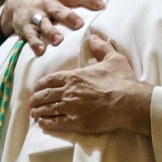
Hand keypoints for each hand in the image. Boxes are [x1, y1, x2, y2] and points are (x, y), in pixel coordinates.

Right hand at [0, 0, 106, 55]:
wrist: (17, 0)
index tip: (101, 5)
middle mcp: (49, 3)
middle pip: (59, 10)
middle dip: (69, 17)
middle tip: (79, 24)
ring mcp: (36, 15)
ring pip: (44, 23)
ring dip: (50, 32)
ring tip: (58, 40)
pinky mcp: (25, 26)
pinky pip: (30, 35)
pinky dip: (35, 43)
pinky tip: (40, 51)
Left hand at [29, 35, 153, 135]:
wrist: (129, 102)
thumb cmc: (123, 81)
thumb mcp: (114, 59)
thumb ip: (101, 48)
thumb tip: (93, 37)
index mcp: (75, 77)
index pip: (51, 79)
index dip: (41, 84)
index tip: (37, 88)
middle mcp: (69, 91)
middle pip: (46, 95)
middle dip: (36, 99)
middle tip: (32, 102)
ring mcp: (72, 108)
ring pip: (48, 109)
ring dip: (39, 111)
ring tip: (34, 114)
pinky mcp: (77, 122)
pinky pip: (56, 123)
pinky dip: (47, 123)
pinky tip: (42, 124)